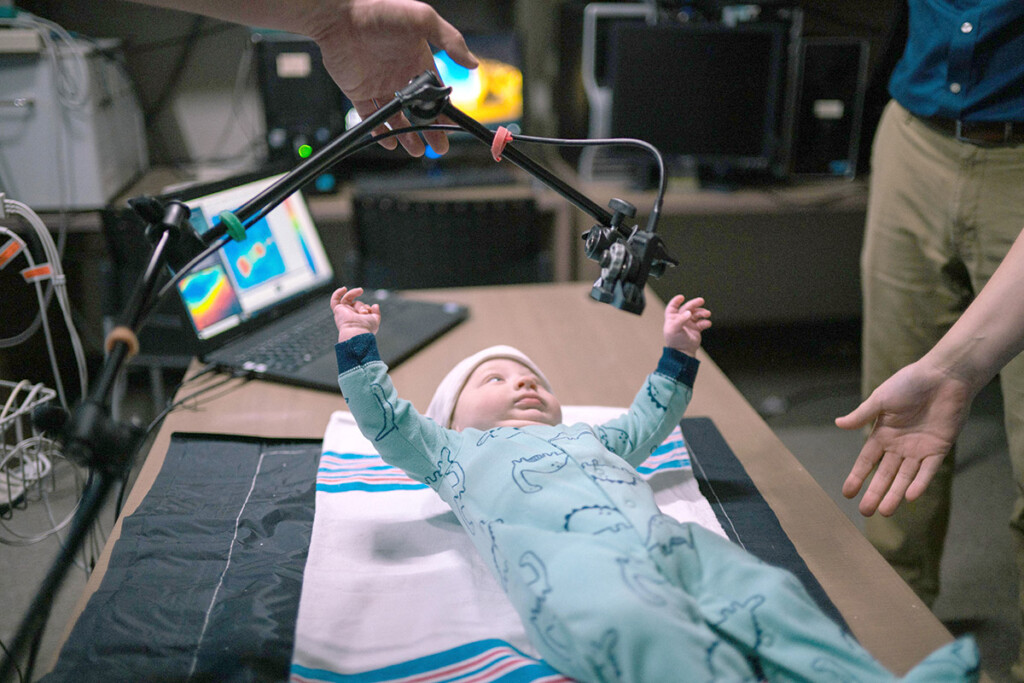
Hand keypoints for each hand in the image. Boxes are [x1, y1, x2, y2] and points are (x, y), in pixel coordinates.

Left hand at [309, 0, 477, 155]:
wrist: (340, 15)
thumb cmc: (379, 11)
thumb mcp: (422, 19)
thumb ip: (450, 40)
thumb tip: (473, 62)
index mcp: (418, 60)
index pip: (436, 93)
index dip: (444, 112)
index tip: (452, 127)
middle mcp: (400, 75)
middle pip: (419, 111)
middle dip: (430, 131)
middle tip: (439, 147)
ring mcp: (379, 85)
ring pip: (396, 118)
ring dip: (407, 135)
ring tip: (416, 150)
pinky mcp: (358, 92)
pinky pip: (370, 117)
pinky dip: (378, 131)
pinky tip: (388, 142)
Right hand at [331, 286, 380, 341]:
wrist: (356, 331)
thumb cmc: (366, 328)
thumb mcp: (375, 320)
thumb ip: (376, 313)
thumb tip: (375, 305)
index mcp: (358, 319)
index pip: (362, 308)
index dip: (367, 307)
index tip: (370, 311)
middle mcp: (350, 316)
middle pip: (357, 303)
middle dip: (362, 306)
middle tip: (365, 313)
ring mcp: (343, 312)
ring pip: (349, 299)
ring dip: (355, 297)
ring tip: (361, 297)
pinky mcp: (338, 310)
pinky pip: (335, 300)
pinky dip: (338, 293)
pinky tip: (344, 288)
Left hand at [663, 295, 710, 355]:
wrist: (683, 352)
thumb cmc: (675, 341)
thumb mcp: (674, 329)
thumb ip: (681, 319)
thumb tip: (688, 312)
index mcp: (672, 318)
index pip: (672, 307)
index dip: (676, 301)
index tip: (681, 297)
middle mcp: (680, 319)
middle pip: (687, 308)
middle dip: (694, 303)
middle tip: (701, 300)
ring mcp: (689, 323)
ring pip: (696, 314)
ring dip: (702, 312)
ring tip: (707, 313)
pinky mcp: (696, 329)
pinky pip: (702, 322)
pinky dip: (705, 322)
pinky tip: (707, 323)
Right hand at [834, 361, 973, 516]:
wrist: (944, 376)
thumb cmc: (910, 383)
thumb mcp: (881, 399)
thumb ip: (862, 415)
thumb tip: (838, 424)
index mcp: (883, 433)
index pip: (866, 461)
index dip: (857, 477)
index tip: (847, 493)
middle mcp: (899, 445)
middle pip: (884, 474)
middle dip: (874, 493)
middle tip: (865, 513)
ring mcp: (919, 449)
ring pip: (904, 477)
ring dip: (895, 494)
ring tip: (885, 512)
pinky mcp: (939, 449)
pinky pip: (928, 471)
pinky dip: (920, 483)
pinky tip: (910, 497)